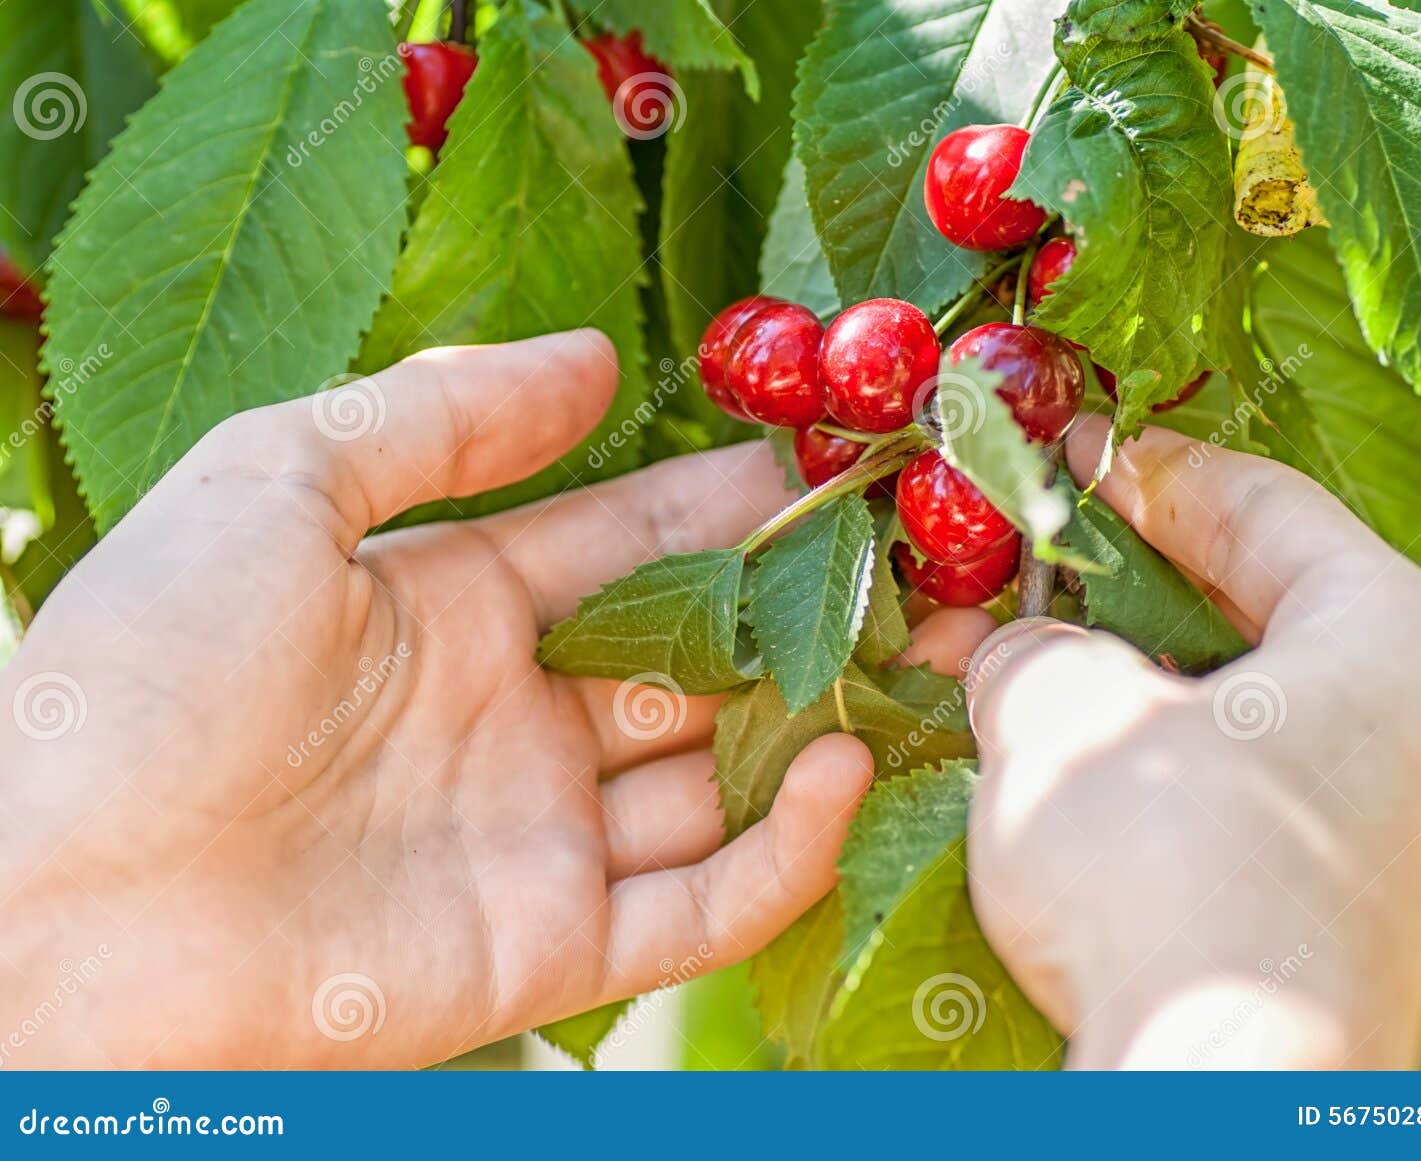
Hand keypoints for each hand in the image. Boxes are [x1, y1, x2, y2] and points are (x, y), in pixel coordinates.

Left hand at [0, 331, 873, 1067]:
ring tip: (935, 656)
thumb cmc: (144, 672)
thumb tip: (596, 355)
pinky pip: (703, 902)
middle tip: (929, 562)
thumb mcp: (277, 483)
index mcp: (455, 608)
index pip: (635, 544)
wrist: (52, 902)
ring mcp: (537, 838)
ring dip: (824, 720)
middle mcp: (514, 721)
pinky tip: (839, 767)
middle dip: (811, 612)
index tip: (839, 465)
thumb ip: (442, 420)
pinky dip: (785, 847)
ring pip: (722, 777)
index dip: (735, 506)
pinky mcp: (548, 949)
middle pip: (699, 659)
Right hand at [964, 418, 1420, 1068]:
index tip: (1055, 452)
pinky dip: (1114, 755)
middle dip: (1098, 584)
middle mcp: (1393, 720)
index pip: (1258, 500)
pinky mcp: (1297, 894)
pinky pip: (1199, 782)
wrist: (1214, 1089)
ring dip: (1092, 675)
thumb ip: (1027, 645)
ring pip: (1204, 700)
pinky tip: (1023, 752)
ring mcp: (1350, 816)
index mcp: (1384, 633)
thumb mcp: (1061, 709)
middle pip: (1233, 603)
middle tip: (997, 562)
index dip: (1140, 465)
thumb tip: (1009, 652)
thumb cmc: (1162, 860)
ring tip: (981, 660)